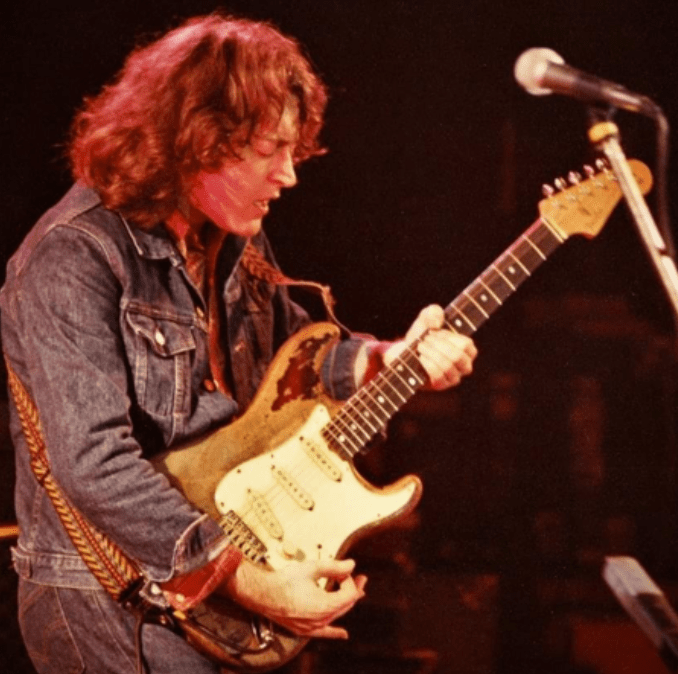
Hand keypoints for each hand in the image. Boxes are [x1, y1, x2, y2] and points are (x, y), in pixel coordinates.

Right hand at [222, 558, 366, 638]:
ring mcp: (312, 627)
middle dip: (353, 590)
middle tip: (361, 579)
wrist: (262, 594)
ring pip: (337, 616)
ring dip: (346, 603)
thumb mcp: (312, 568)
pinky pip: (324, 633)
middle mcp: (321, 620)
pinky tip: (343, 634)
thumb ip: (334, 566)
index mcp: (325, 606)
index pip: (348, 594)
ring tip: (356, 593)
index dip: (349, 580)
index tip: (342, 569)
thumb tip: (351, 565)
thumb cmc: (284, 581)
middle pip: (345, 606)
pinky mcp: (304, 630)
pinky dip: (335, 632)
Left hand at [384, 305, 476, 389]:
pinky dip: (428, 364)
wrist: (403, 353)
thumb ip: (433, 312)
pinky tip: (420, 358)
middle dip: (438, 345)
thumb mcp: (425, 319)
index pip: (466, 345)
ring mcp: (453, 377)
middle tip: (425, 339)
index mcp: (466, 349)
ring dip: (431, 353)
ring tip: (420, 346)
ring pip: (448, 367)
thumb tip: (437, 323)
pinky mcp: (441, 385)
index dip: (448, 337)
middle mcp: (464, 365)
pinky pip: (439, 376)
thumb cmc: (420, 335)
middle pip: (457, 356)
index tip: (434, 331)